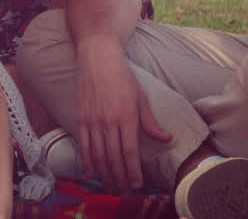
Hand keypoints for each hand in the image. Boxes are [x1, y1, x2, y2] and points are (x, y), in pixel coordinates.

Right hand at [76, 38, 171, 191]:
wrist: (97, 58)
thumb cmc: (122, 76)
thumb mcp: (141, 97)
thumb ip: (150, 122)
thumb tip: (166, 138)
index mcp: (127, 116)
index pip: (130, 152)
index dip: (133, 172)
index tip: (137, 184)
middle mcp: (109, 121)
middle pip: (114, 158)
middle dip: (119, 177)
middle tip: (124, 190)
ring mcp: (93, 120)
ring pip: (98, 155)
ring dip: (105, 173)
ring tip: (110, 185)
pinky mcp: (81, 117)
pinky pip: (84, 144)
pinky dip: (88, 160)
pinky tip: (92, 171)